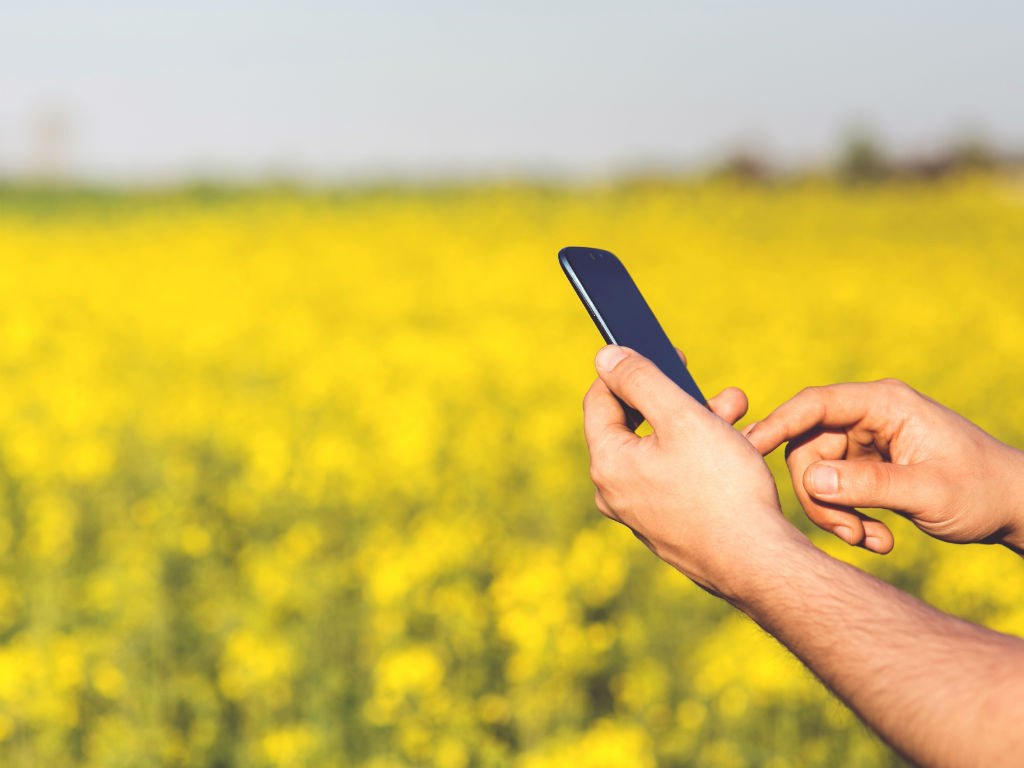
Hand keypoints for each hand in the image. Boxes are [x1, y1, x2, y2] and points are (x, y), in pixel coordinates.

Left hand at [582, 345, 800, 597]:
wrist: (758, 563)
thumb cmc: (721, 488)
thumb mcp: (682, 417)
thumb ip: (641, 380)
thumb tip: (605, 357)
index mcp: (608, 463)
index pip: (600, 399)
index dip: (630, 369)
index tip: (667, 352)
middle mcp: (615, 491)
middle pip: (636, 425)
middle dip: (678, 398)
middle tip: (719, 390)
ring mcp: (641, 514)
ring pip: (663, 451)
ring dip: (698, 424)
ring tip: (739, 412)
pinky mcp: (668, 528)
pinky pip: (677, 478)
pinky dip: (702, 457)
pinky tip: (739, 448)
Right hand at [745, 380, 1023, 553]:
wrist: (1014, 508)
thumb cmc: (981, 491)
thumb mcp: (928, 491)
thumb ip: (868, 485)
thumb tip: (810, 482)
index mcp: (885, 405)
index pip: (815, 405)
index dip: (777, 424)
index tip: (748, 449)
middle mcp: (869, 417)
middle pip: (808, 448)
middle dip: (820, 496)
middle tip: (848, 534)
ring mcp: (866, 442)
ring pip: (817, 475)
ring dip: (836, 514)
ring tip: (870, 541)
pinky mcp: (867, 466)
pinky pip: (835, 490)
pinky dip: (849, 518)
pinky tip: (878, 539)